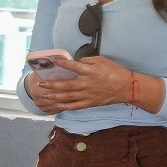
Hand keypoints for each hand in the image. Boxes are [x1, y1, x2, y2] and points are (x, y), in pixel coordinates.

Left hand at [23, 52, 138, 111]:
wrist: (126, 87)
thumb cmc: (114, 71)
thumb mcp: (101, 60)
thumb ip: (86, 60)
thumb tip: (75, 61)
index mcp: (89, 71)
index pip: (72, 66)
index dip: (61, 63)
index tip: (52, 61)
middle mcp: (86, 84)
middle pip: (65, 85)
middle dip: (51, 85)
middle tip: (40, 84)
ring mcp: (87, 95)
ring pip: (67, 97)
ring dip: (54, 96)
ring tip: (43, 95)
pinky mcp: (89, 103)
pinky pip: (74, 106)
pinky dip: (63, 106)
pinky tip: (54, 105)